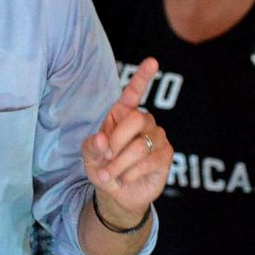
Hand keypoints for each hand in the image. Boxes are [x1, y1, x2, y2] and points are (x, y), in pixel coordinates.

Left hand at [82, 58, 170, 224]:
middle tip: (105, 157)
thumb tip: (100, 140)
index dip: (143, 77)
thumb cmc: (103, 166)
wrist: (116, 193)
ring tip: (110, 173)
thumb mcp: (89, 157)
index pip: (134, 92)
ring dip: (120, 163)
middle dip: (116, 142)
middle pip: (135, 119)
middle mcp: (142, 121)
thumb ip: (91, 147)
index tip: (153, 61)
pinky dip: (131, 172)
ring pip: (139, 145)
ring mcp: (156, 137)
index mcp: (121, 114)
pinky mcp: (165, 155)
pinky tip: (125, 177)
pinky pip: (149, 161)